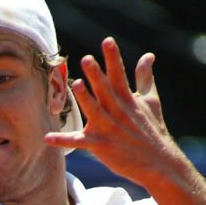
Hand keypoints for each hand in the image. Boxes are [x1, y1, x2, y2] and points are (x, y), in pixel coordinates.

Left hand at [45, 37, 176, 187]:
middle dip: (97, 75)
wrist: (158, 163)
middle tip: (86, 59)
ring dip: (85, 99)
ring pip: (94, 112)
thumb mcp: (151, 101)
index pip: (119, 74)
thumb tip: (147, 55)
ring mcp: (109, 129)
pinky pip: (78, 143)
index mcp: (128, 99)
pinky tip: (47, 138)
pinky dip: (63, 141)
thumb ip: (145, 77)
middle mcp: (118, 112)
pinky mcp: (100, 146)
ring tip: (76, 85)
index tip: (107, 41)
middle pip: (105, 90)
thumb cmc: (153, 130)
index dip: (113, 58)